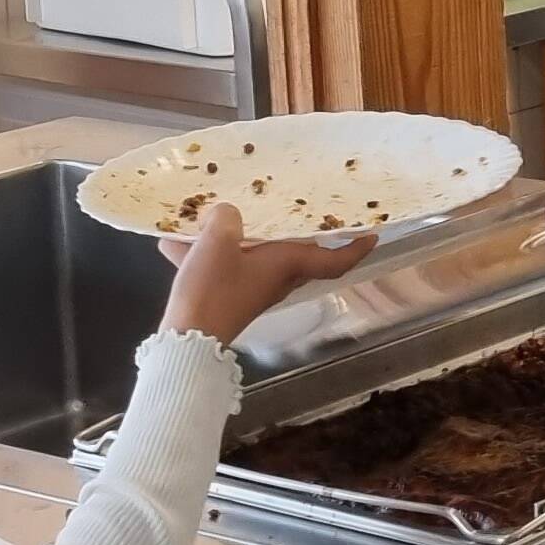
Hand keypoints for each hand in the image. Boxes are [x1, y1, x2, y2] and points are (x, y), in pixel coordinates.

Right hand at [163, 200, 375, 342]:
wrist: (186, 339)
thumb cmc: (213, 289)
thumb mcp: (217, 242)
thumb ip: (225, 219)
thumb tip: (226, 214)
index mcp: (287, 265)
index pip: (333, 260)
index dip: (355, 248)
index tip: (372, 235)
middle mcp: (277, 278)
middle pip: (295, 252)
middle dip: (295, 230)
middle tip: (293, 205)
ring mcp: (251, 288)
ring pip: (254, 255)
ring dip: (238, 236)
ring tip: (215, 213)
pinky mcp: (226, 294)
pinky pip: (222, 265)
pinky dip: (204, 252)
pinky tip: (173, 240)